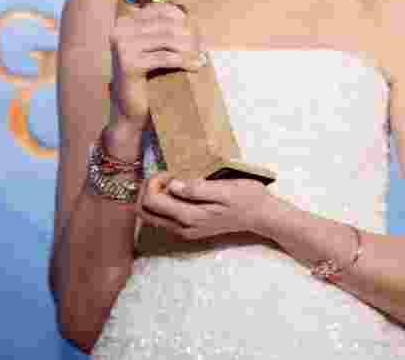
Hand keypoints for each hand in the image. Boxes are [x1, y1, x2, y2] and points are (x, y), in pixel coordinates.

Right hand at [109, 0, 204, 128]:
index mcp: (125, 21)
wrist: (130, 109)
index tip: (197, 32)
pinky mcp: (129, 64)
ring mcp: (122, 46)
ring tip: (201, 56)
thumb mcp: (154, 48)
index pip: (161, 9)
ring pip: (167, 39)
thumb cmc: (147, 77)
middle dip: (189, 35)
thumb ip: (166, 30)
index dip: (182, 19)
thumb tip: (192, 18)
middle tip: (203, 48)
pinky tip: (196, 66)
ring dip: (189, 48)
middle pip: (166, 24)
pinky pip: (165, 57)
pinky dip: (184, 61)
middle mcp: (121, 30)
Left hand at [136, 173, 273, 240]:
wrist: (260, 216)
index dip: (153, 182)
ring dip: (153, 196)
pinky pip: (161, 220)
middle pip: (144, 212)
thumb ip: (197, 189)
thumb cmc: (246, 198)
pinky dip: (160, 204)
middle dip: (147, 189)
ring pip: (150, 217)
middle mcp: (182, 228)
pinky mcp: (188, 231)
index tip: (170, 172)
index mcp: (189, 217)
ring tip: (171, 182)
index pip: (151, 202)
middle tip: (166, 175)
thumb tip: (173, 185)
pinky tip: (176, 192)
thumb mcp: (225, 189)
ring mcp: (184, 232)